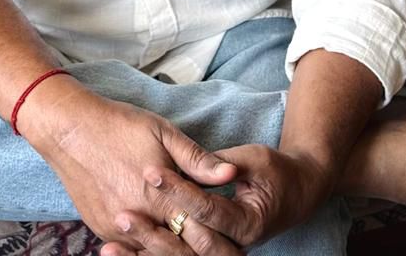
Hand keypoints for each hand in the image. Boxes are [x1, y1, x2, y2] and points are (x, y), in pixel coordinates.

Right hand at [20, 85, 242, 253]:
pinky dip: (148, 247)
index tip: (230, 228)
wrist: (68, 129)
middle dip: (200, 246)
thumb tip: (231, 173)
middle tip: (216, 241)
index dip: (216, 230)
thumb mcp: (162, 132)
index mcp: (158, 196)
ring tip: (189, 239)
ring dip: (173, 249)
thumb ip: (197, 159)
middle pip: (179, 249)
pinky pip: (132, 249)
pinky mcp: (101, 229)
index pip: (199, 229)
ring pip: (154, 253)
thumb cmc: (118, 125)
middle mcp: (138, 219)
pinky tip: (160, 239)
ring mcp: (117, 229)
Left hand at [105, 144, 331, 254]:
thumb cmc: (275, 172)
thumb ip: (225, 163)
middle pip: (189, 248)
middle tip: (123, 216)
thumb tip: (208, 166)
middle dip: (154, 234)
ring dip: (146, 253)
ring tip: (110, 246)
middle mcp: (234, 247)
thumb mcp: (255, 159)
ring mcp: (221, 253)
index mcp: (247, 224)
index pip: (206, 211)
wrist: (295, 194)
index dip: (178, 191)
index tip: (149, 172)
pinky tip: (117, 253)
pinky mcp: (207, 254)